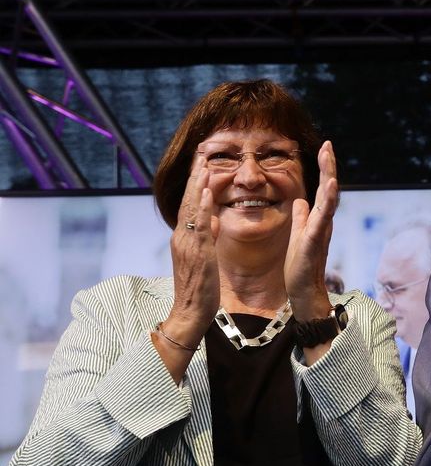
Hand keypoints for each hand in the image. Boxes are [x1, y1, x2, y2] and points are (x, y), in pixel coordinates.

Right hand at [157, 156, 220, 380]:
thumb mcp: (205, 257)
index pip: (191, 203)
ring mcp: (187, 244)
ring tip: (204, 163)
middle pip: (189, 200)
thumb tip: (213, 220)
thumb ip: (207, 237)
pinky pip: (200, 225)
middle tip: (202, 151)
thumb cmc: (199, 289)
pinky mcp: (196, 253)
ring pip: (192, 208)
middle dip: (196, 175)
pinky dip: (203, 207)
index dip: (197, 182)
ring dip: (198, 184)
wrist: (189, 313)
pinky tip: (207, 192)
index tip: (203, 162)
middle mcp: (182, 237)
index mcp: (185, 237)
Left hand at [285, 141, 339, 320]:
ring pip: (329, 200)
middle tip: (328, 145)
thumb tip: (300, 201)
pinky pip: (322, 219)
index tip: (324, 148)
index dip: (323, 169)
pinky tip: (330, 188)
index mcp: (317, 219)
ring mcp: (321, 231)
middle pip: (329, 190)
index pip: (322, 190)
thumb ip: (301, 218)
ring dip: (329, 179)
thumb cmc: (300, 267)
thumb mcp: (297, 236)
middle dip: (328, 167)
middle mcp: (323, 222)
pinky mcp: (314, 241)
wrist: (304, 292)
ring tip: (329, 159)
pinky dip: (327, 202)